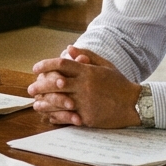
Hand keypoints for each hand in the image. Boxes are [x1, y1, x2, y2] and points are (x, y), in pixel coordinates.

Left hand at [27, 46, 141, 127]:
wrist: (135, 104)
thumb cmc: (119, 83)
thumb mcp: (105, 65)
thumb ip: (87, 55)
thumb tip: (68, 48)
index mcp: (87, 71)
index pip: (61, 64)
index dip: (45, 65)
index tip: (36, 68)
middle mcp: (84, 86)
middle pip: (55, 83)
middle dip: (40, 85)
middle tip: (30, 88)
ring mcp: (85, 102)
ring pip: (58, 101)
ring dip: (44, 102)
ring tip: (36, 103)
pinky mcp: (87, 117)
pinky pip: (67, 116)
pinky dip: (56, 116)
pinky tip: (49, 115)